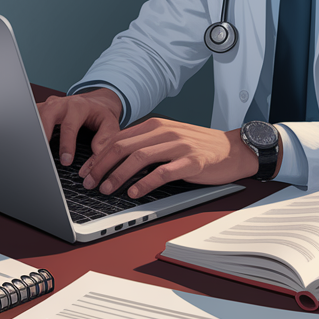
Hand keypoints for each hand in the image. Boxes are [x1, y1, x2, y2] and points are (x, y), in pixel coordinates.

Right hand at [36, 88, 122, 166]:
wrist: (94, 101)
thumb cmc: (100, 114)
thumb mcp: (110, 122)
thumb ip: (106, 137)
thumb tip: (97, 153)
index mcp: (78, 106)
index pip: (69, 126)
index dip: (66, 144)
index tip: (66, 161)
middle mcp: (61, 103)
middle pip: (46, 115)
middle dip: (43, 133)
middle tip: (44, 154)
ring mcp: (49, 105)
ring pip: (37, 115)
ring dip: (36, 131)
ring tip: (37, 150)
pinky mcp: (42, 109)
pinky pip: (33, 117)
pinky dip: (34, 129)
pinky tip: (35, 141)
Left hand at [78, 118, 259, 197]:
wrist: (233, 150)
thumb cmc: (200, 147)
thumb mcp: (169, 139)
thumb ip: (146, 144)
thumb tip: (115, 159)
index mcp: (156, 126)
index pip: (118, 138)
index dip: (98, 155)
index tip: (85, 171)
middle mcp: (165, 132)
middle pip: (123, 146)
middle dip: (101, 165)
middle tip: (88, 182)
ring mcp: (179, 146)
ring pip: (139, 158)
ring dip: (118, 175)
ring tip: (106, 189)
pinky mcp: (191, 162)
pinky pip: (163, 172)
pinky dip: (145, 183)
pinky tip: (134, 193)